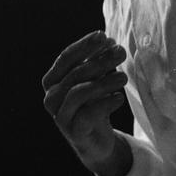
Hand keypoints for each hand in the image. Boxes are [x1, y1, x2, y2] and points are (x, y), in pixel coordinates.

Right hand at [42, 31, 131, 175]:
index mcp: (53, 80)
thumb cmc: (93, 102)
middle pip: (75, 73)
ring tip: (124, 77)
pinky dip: (106, 104)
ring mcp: (61, 116)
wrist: (96, 139)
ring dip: (103, 82)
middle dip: (100, 60)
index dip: (84, 46)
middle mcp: (52, 98)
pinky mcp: (74, 133)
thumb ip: (97, 60)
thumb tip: (108, 40)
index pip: (66, 58)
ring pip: (79, 93)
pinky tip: (119, 98)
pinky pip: (88, 115)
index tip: (103, 36)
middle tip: (121, 53)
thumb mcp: (94, 78)